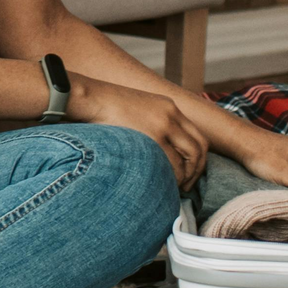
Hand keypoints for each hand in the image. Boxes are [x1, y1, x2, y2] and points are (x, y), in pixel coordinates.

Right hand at [66, 75, 214, 185]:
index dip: (198, 159)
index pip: (197, 136)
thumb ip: (152, 124)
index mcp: (169, 107)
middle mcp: (170, 115)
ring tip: (172, 189)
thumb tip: (159, 150)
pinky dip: (170, 179)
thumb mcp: (136, 109)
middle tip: (186, 186)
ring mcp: (162, 126)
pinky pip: (171, 165)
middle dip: (196, 172)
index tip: (190, 173)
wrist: (88, 98)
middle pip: (198, 149)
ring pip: (187, 160)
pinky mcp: (151, 138)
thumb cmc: (104, 107)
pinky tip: (161, 186)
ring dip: (182, 178)